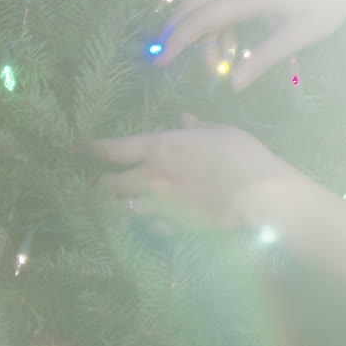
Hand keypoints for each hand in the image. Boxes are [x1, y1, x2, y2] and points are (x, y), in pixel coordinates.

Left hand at [93, 113, 299, 233]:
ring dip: (123, 206)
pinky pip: (152, 226)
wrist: (258, 195)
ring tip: (122, 205)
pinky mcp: (174, 226)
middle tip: (102, 183)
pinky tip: (154, 221)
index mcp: (160, 148)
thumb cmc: (242, 155)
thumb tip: (185, 119)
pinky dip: (150, 223)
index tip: (86, 148)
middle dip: (103, 184)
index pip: (114, 149)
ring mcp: (161, 206)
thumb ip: (199, 127)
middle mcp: (151, 178)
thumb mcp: (222, 131)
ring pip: (126, 210)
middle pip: (111, 185)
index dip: (95, 148)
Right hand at [155, 0, 345, 90]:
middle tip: (171, 61)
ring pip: (209, 1)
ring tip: (222, 61)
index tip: (160, 63)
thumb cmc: (327, 5)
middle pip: (195, 4)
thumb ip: (263, 59)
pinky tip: (236, 44)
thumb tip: (235, 85)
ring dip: (206, 31)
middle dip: (181, 34)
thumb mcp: (297, 36)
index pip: (202, 19)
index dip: (178, 41)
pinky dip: (221, 21)